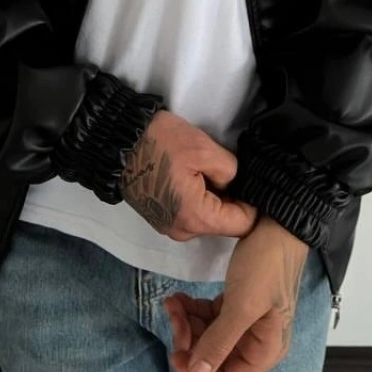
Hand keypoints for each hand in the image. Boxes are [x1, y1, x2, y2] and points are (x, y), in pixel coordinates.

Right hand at [118, 110, 257, 240]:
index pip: (242, 225)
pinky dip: (197, 198)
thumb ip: (230, 170)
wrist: (117, 140)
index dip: (253, 203)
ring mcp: (169, 226)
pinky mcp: (160, 217)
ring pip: (207, 218)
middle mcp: (182, 230)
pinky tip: (191, 174)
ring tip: (206, 169)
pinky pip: (190, 214)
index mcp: (195, 217)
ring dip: (213, 197)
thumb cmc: (160, 142)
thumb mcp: (203, 148)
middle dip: (231, 199)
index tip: (252, 181)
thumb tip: (236, 183)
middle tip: (227, 169)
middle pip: (223, 223)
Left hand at [163, 216, 309, 371]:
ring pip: (208, 337)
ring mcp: (245, 322)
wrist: (278, 222)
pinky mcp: (236, 303)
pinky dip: (193, 311)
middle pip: (215, 360)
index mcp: (265, 351)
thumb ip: (219, 342)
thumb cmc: (266, 266)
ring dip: (187, 324)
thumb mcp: (243, 306)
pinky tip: (180, 298)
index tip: (176, 353)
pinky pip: (209, 318)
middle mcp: (256, 342)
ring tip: (173, 303)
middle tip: (174, 317)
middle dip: (190, 344)